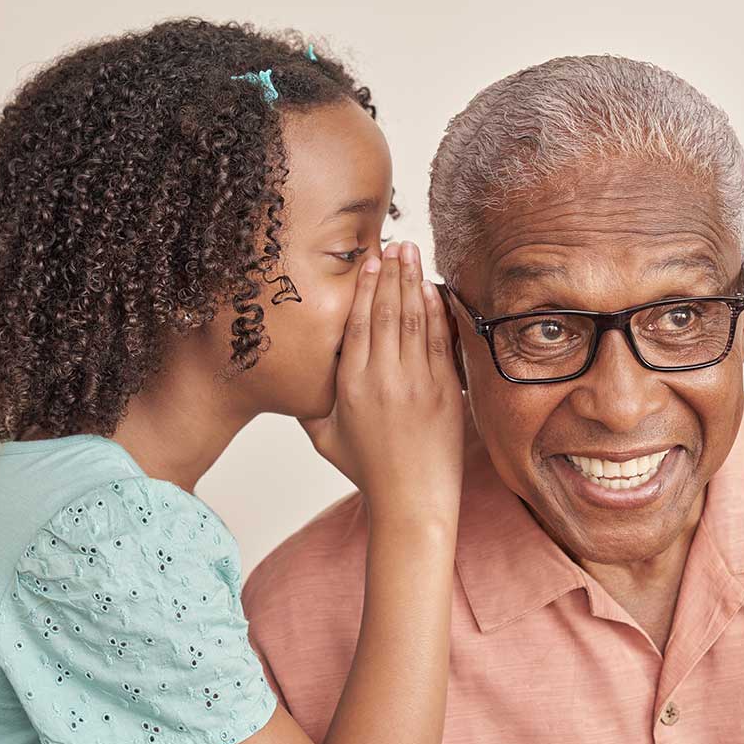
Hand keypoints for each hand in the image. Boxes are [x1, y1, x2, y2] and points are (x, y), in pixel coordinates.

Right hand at [300, 241, 463, 522]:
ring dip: (413, 282)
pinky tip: (433, 289)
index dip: (364, 288)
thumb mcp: (324, 437)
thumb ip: (310, 403)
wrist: (411, 500)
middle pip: (386, 312)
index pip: (358, 324)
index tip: (368, 261)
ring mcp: (418, 383)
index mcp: (351, 386)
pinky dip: (436, 311)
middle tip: (394, 243)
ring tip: (412, 253)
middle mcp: (384, 379)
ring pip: (413, 319)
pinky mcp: (444, 391)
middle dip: (391, 273)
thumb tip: (298, 373)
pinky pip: (439, 341)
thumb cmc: (367, 471)